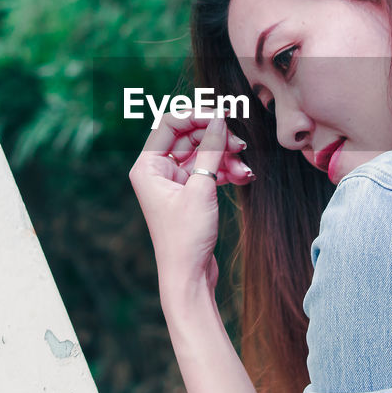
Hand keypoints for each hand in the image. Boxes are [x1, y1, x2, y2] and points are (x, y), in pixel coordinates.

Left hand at [128, 114, 253, 306]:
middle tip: (241, 144)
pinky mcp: (188, 193)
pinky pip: (207, 170)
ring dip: (225, 156)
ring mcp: (173, 182)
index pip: (170, 124)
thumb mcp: (201, 189)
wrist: (189, 276)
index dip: (197, 116)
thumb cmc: (187, 237)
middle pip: (189, 137)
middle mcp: (157, 171)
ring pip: (202, 153)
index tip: (223, 116)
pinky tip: (243, 177)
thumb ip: (211, 150)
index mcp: (147, 166)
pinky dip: (224, 170)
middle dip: (216, 138)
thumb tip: (219, 120)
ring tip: (244, 168)